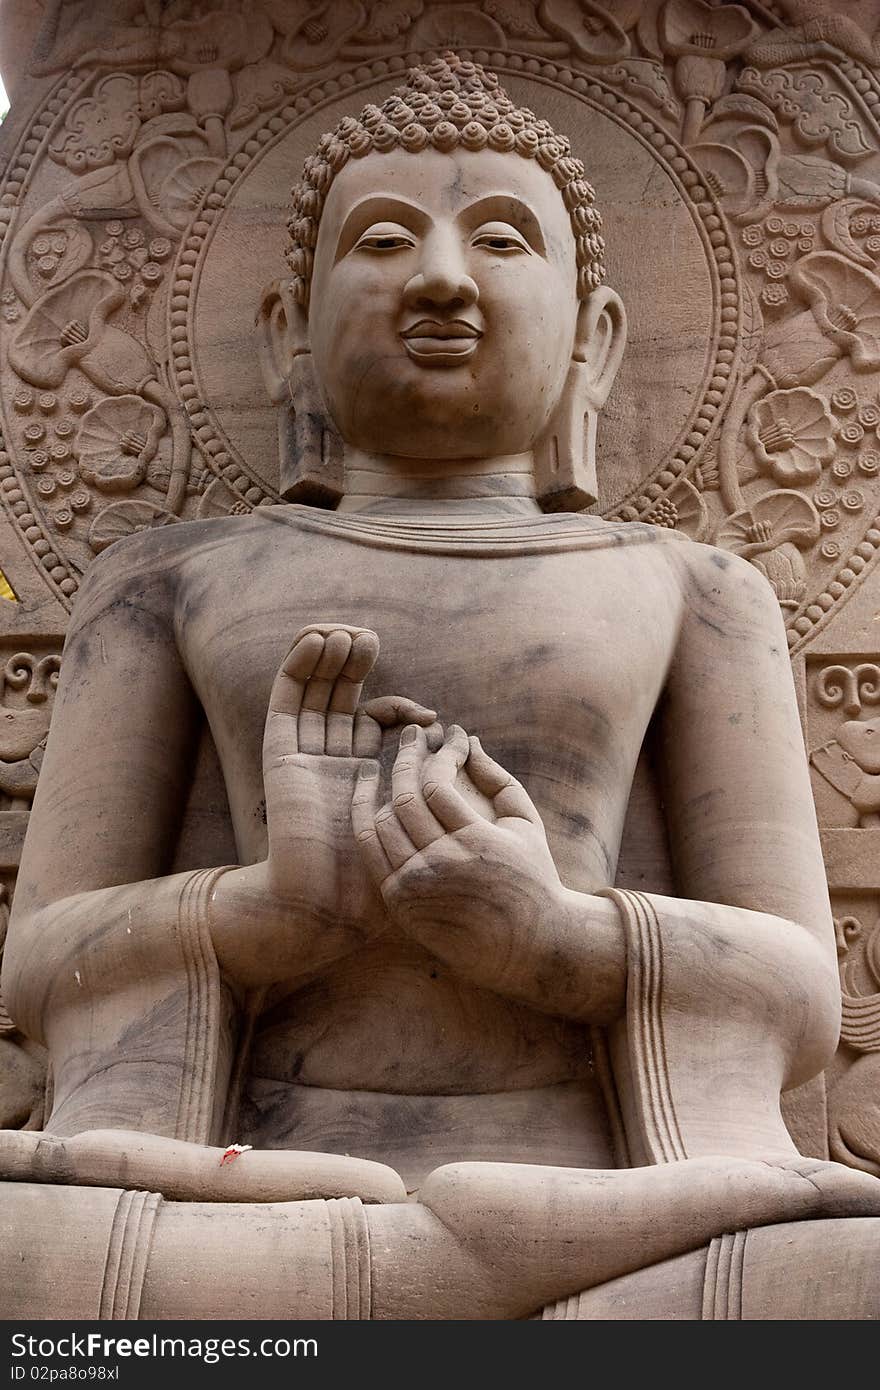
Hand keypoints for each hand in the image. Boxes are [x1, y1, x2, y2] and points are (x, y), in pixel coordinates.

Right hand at [209, 625, 435, 987]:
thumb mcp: (419, 830)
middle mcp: (327, 760)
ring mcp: (302, 755)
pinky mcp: (279, 754)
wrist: (324, 908)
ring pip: (312, 691)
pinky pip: (286, 702)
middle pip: (339, 695)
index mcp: (358, 776)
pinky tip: (317, 641)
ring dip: (327, 656)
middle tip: (372, 639)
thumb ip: (438, 794)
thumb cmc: (376, 883)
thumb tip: (473, 752)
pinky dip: (297, 668)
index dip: (399, 709)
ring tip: (348, 634)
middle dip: (356, 664)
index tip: (431, 720)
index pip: (373, 721)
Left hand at [351, 723, 567, 997]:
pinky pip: (371, 852)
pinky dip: (364, 819)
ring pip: (382, 823)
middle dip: (405, 757)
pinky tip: (367, 796)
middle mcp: (443, 865)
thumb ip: (497, 778)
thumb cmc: (532, 877)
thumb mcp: (525, 824)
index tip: (446, 735)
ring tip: (384, 762)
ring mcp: (417, 887)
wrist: (526, 946)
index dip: (439, 753)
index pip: (439, 785)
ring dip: (380, 786)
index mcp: (478, 843)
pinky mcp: (400, 903)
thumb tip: (468, 741)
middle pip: (405, 799)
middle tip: (410, 734)